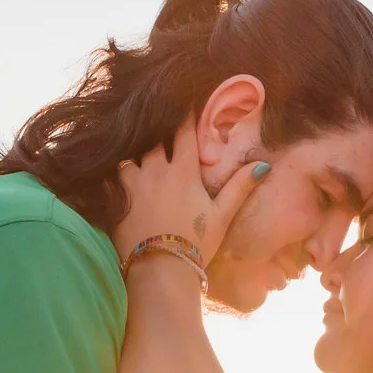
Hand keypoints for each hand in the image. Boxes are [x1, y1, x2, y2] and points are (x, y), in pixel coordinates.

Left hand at [116, 121, 267, 266]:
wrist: (161, 270)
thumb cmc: (196, 244)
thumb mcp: (222, 216)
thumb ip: (239, 188)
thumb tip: (262, 166)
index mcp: (183, 172)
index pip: (183, 133)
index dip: (184, 117)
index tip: (184, 103)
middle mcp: (155, 170)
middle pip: (153, 140)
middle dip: (157, 133)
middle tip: (158, 127)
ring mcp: (132, 184)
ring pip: (129, 156)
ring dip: (135, 155)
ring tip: (136, 154)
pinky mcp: (115, 199)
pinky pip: (110, 176)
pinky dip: (113, 173)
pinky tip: (115, 175)